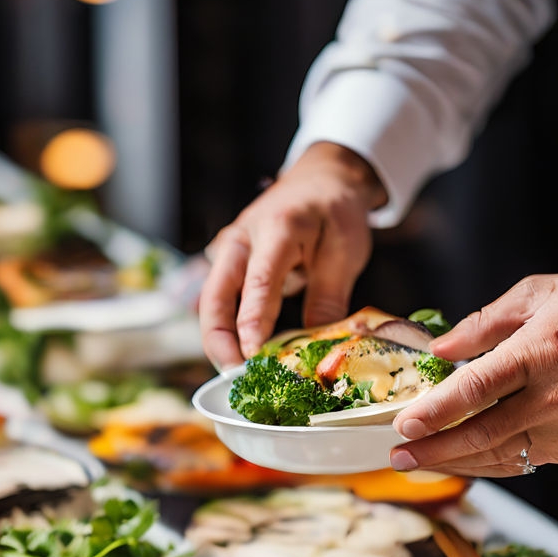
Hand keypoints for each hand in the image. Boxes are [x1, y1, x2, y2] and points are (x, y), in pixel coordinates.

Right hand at [199, 142, 385, 367]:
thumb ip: (329, 298)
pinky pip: (221, 302)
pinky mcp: (228, 264)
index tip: (252, 356)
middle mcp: (241, 240)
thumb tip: (316, 348)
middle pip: (215, 298)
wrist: (321, 180)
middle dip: (219, 341)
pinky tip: (243, 355)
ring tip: (240, 373)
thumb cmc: (335, 212)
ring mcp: (229, 252)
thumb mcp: (345, 252)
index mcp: (277, 229)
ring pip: (212, 304)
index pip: (258, 282)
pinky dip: (228, 330)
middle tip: (236, 376)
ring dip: (220, 340)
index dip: (252, 322)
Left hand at [391, 269, 557, 477]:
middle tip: (396, 454)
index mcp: (543, 350)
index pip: (477, 388)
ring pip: (500, 455)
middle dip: (432, 449)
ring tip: (418, 462)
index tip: (403, 423)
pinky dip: (490, 463)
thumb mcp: (541, 293)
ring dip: (454, 463)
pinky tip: (462, 460)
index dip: (436, 410)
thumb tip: (439, 351)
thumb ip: (484, 323)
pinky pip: (525, 460)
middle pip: (482, 433)